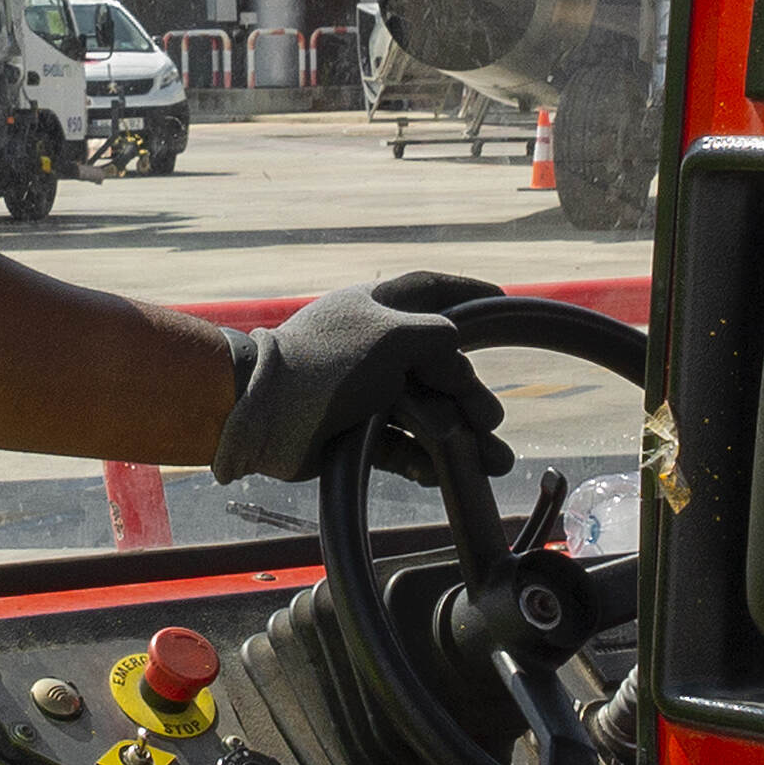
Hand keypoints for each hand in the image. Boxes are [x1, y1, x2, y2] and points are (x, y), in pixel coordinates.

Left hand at [215, 269, 516, 491]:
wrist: (263, 413)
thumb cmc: (328, 362)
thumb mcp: (393, 335)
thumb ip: (438, 336)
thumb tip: (457, 351)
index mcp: (378, 309)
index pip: (430, 290)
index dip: (467, 291)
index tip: (500, 302)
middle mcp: (374, 347)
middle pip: (438, 364)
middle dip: (470, 391)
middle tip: (491, 418)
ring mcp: (364, 391)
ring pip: (425, 411)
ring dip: (459, 435)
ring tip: (492, 461)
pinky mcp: (354, 433)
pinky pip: (399, 447)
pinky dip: (422, 460)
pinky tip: (443, 475)